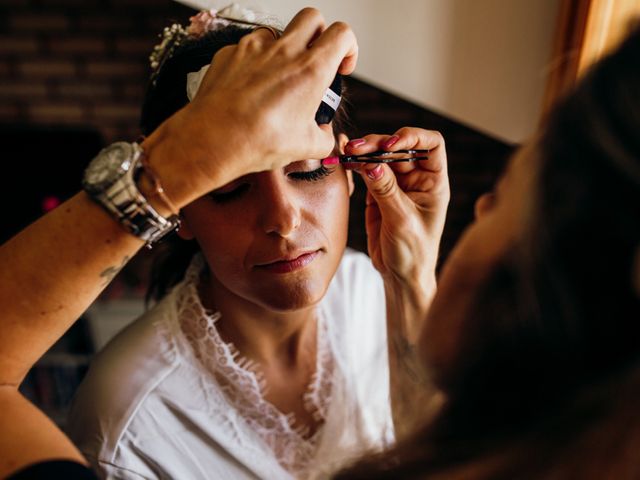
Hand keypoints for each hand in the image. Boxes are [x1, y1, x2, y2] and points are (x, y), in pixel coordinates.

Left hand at [146, 8, 358, 206]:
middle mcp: (285, 51)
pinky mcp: (230, 53)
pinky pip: (248, 48)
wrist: (214, 139)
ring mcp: (254, 48)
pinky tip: (251, 86)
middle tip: (314, 59)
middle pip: (313, 18)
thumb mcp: (305, 148)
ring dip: (285, 48)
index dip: (348, 48)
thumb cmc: (258, 141)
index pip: (342, 34)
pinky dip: (255, 61)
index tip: (341, 67)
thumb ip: (323, 137)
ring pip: (278, 32)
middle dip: (319, 35)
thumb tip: (324, 135)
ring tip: (279, 77)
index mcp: (311, 70)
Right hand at [349, 127, 449, 296]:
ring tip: (348, 152)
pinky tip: (345, 162)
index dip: (413, 137)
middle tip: (358, 148)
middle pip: (399, 147)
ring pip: (380, 157)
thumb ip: (386, 191)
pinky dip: (355, 165)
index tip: (392, 144)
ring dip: (364, 152)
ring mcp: (396, 185)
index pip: (431, 145)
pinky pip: (366, 172)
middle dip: (379, 144)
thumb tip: (371, 164)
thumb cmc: (413, 253)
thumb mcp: (402, 221)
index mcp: (433, 183)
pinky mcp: (378, 193)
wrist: (400, 276)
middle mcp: (417, 179)